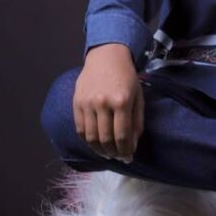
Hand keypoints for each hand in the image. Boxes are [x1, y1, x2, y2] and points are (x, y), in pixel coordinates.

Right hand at [73, 43, 143, 161]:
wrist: (107, 56)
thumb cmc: (126, 77)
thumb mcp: (138, 96)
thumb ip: (137, 122)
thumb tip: (132, 146)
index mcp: (121, 101)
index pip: (122, 136)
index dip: (125, 151)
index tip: (128, 158)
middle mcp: (103, 103)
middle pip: (105, 139)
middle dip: (113, 153)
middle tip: (118, 157)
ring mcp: (88, 103)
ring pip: (91, 138)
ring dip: (99, 150)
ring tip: (107, 153)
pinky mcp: (77, 102)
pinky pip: (80, 129)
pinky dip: (87, 141)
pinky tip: (95, 143)